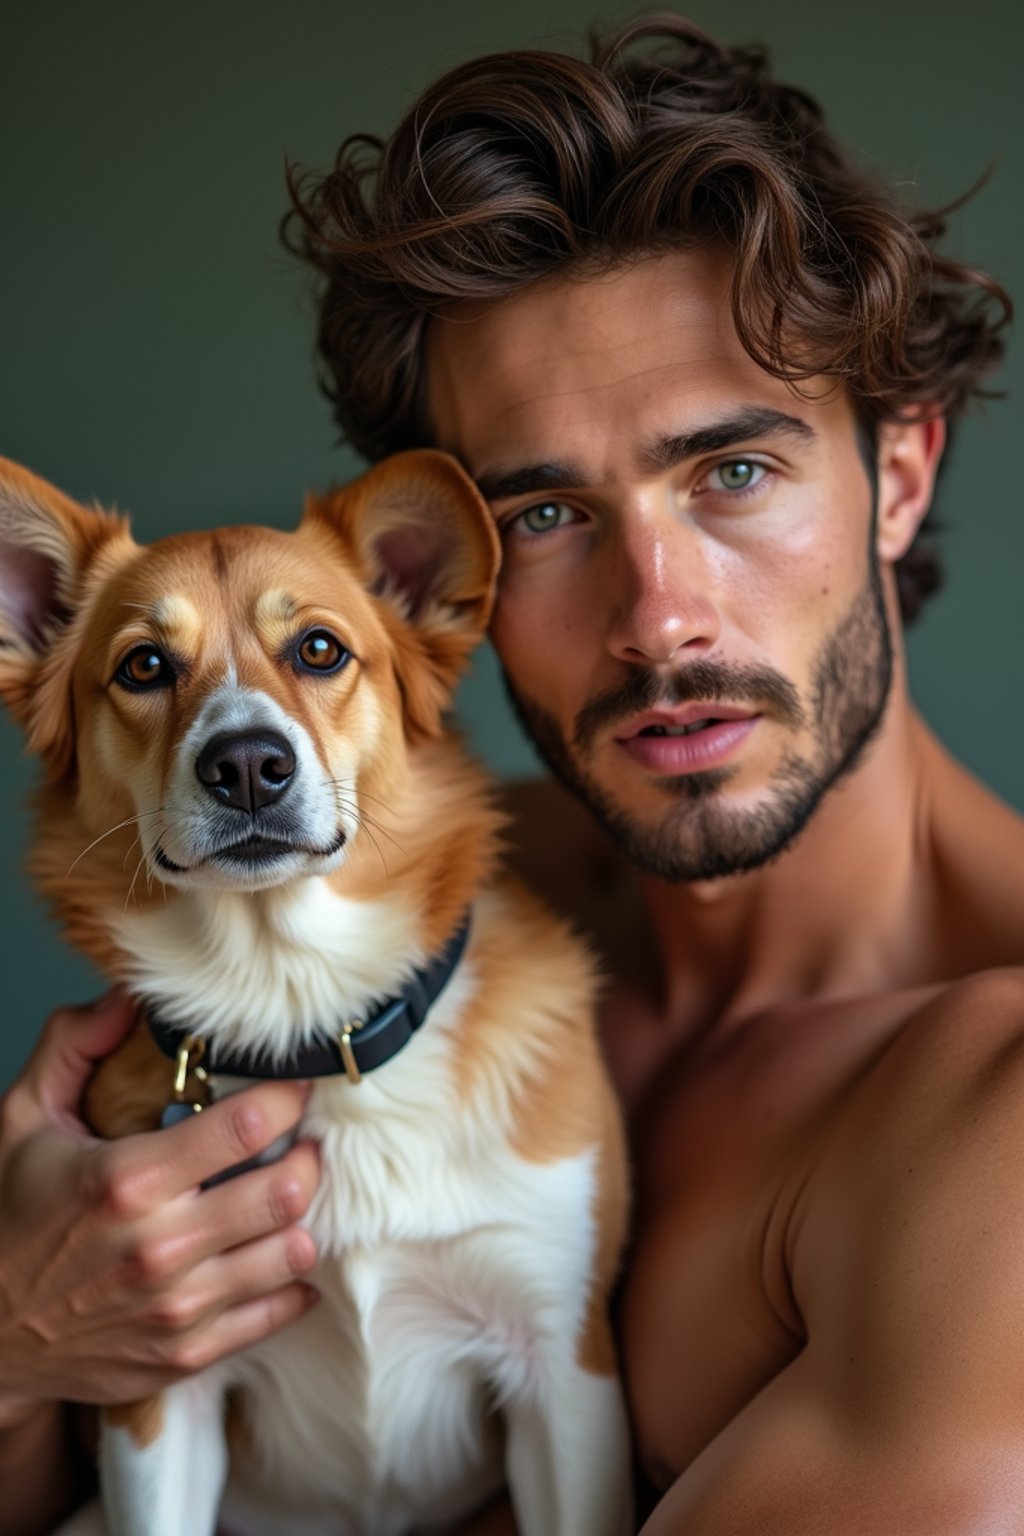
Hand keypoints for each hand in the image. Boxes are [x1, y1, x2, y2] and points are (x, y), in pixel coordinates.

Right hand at [0, 991, 319, 1424]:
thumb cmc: (9, 1219)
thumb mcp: (22, 1121)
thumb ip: (72, 1046)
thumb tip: (125, 996)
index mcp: (126, 1180)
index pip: (246, 1125)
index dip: (287, 1095)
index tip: (294, 1086)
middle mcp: (160, 1246)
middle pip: (285, 1190)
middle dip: (307, 1156)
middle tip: (303, 1141)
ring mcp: (178, 1306)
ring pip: (290, 1251)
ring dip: (302, 1217)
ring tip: (290, 1195)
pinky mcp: (187, 1351)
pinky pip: (277, 1311)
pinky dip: (293, 1280)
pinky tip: (277, 1252)